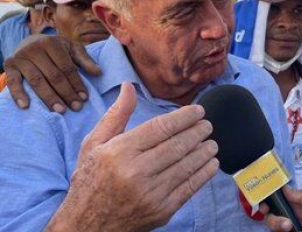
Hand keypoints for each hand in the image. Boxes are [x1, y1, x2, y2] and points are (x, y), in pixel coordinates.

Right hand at [4, 35, 100, 112]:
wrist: (28, 41)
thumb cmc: (55, 48)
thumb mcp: (71, 48)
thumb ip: (84, 60)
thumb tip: (99, 73)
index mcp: (52, 43)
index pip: (67, 68)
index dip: (76, 83)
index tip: (84, 98)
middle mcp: (35, 48)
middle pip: (53, 75)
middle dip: (66, 93)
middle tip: (75, 108)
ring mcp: (20, 57)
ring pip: (37, 81)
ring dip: (49, 97)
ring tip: (60, 110)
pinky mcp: (9, 65)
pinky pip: (13, 82)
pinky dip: (18, 94)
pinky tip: (26, 106)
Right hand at [45, 83, 218, 231]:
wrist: (86, 225)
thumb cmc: (90, 180)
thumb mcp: (93, 144)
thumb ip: (116, 115)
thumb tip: (129, 86)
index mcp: (119, 152)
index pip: (162, 127)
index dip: (184, 117)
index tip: (198, 110)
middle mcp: (136, 172)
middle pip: (178, 145)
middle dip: (199, 131)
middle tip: (208, 125)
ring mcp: (151, 194)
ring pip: (188, 165)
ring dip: (205, 151)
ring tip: (212, 142)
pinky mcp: (162, 211)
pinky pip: (190, 187)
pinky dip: (204, 173)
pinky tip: (211, 163)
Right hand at [263, 185, 301, 231]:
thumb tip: (284, 188)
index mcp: (299, 199)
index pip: (278, 195)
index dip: (267, 195)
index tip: (263, 199)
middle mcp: (294, 212)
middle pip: (271, 211)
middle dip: (269, 213)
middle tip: (274, 216)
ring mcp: (294, 225)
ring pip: (274, 224)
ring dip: (275, 224)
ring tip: (289, 226)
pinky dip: (280, 231)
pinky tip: (288, 230)